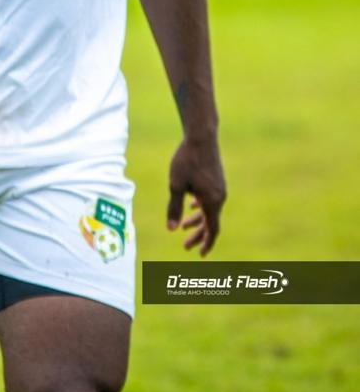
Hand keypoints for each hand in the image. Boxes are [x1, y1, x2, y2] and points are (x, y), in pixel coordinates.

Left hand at [166, 136, 225, 255]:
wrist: (201, 137)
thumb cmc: (186, 160)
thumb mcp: (175, 185)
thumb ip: (174, 208)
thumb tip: (171, 229)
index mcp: (211, 201)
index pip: (212, 229)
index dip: (206, 243)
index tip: (200, 254)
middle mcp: (219, 197)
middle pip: (211, 222)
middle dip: (198, 235)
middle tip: (185, 246)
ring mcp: (220, 188)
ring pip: (210, 210)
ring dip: (198, 220)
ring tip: (184, 227)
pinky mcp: (217, 179)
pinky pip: (210, 199)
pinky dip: (201, 207)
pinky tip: (192, 206)